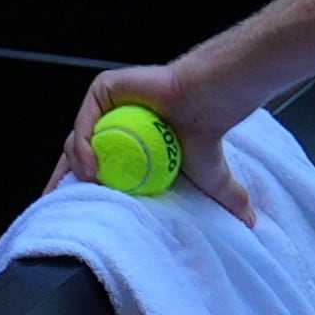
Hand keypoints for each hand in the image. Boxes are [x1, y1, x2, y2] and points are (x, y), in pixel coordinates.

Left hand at [60, 65, 255, 222]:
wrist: (206, 104)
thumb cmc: (203, 136)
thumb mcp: (208, 178)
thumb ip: (224, 200)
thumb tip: (251, 224)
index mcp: (125, 147)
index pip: (92, 170)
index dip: (78, 190)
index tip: (71, 215)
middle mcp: (111, 125)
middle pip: (75, 154)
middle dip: (65, 179)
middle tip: (64, 203)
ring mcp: (106, 107)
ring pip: (78, 138)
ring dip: (77, 165)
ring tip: (90, 184)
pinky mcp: (104, 90)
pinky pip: (86, 118)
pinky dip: (83, 143)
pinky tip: (91, 164)